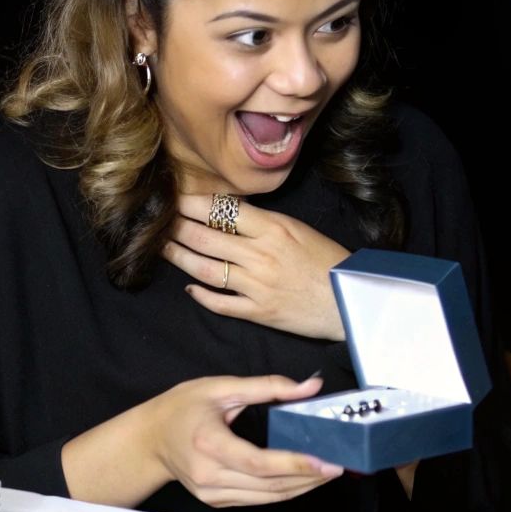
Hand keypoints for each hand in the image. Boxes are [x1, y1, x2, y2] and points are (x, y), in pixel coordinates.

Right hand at [140, 375, 342, 507]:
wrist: (149, 440)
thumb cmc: (182, 408)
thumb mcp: (221, 387)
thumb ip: (267, 386)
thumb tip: (310, 385)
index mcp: (209, 443)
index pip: (258, 463)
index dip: (294, 465)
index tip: (325, 462)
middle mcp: (209, 475)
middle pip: (268, 485)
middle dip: (307, 478)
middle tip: (338, 466)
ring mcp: (211, 493)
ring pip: (267, 498)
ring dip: (300, 488)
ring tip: (326, 474)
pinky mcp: (215, 501)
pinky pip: (257, 500)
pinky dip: (283, 492)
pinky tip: (301, 480)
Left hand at [162, 195, 350, 339]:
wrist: (352, 301)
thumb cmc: (329, 262)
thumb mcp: (300, 230)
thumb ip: (264, 223)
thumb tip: (228, 215)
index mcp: (274, 228)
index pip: (221, 210)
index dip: (192, 204)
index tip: (174, 200)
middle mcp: (261, 255)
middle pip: (205, 238)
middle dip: (176, 228)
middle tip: (158, 222)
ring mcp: (257, 285)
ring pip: (206, 269)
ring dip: (180, 258)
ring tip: (164, 249)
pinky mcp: (259, 312)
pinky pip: (220, 303)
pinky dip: (201, 294)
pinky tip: (190, 286)